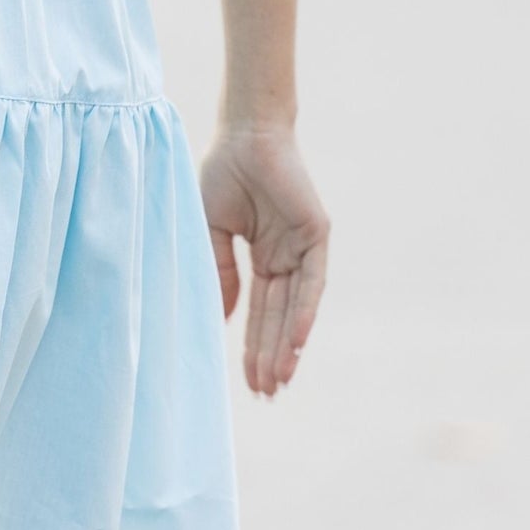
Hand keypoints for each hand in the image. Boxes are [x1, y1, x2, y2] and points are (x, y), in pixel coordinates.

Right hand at [199, 123, 329, 396]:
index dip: (253, 345)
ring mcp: (303, 249)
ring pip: (296, 309)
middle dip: (271, 356)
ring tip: (277, 381)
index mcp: (263, 257)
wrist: (244, 134)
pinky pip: (312, 284)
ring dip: (288, 345)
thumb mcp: (212, 229)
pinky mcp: (317, 236)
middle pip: (279, 318)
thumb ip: (220, 272)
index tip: (248, 382)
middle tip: (264, 395)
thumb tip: (223, 319)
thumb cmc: (224, 173)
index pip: (259, 311)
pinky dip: (304, 313)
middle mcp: (286, 258)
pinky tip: (296, 343)